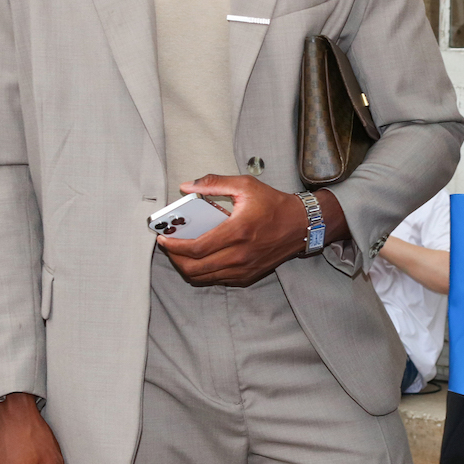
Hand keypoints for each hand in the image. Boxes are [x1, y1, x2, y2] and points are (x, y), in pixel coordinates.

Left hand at [159, 175, 344, 285]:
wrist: (301, 226)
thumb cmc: (274, 204)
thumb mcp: (245, 185)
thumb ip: (214, 183)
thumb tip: (187, 186)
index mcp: (238, 232)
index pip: (196, 248)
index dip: (174, 246)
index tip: (162, 239)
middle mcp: (240, 255)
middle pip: (195, 269)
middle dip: (175, 260)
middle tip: (168, 247)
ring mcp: (244, 269)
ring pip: (203, 279)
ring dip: (186, 268)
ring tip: (180, 254)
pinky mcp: (248, 276)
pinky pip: (217, 280)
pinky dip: (203, 273)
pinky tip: (200, 259)